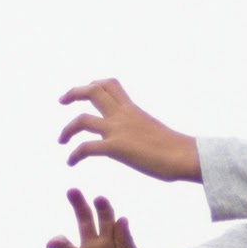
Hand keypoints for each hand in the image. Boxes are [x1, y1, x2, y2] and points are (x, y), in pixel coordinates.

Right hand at [36, 189, 177, 247]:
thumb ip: (126, 242)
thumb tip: (122, 218)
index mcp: (109, 240)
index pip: (105, 218)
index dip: (102, 207)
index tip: (100, 199)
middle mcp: (91, 246)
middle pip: (83, 221)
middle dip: (78, 205)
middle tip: (73, 191)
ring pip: (64, 246)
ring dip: (57, 242)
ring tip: (53, 244)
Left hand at [58, 80, 201, 182]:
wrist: (185, 156)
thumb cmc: (178, 150)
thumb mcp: (157, 132)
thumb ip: (146, 132)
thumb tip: (151, 142)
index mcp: (133, 110)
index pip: (111, 85)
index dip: (94, 84)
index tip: (87, 91)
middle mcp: (123, 115)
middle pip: (93, 91)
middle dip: (74, 93)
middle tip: (62, 100)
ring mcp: (118, 130)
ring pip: (81, 119)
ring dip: (66, 129)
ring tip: (61, 140)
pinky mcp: (115, 147)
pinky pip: (85, 147)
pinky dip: (74, 154)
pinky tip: (70, 162)